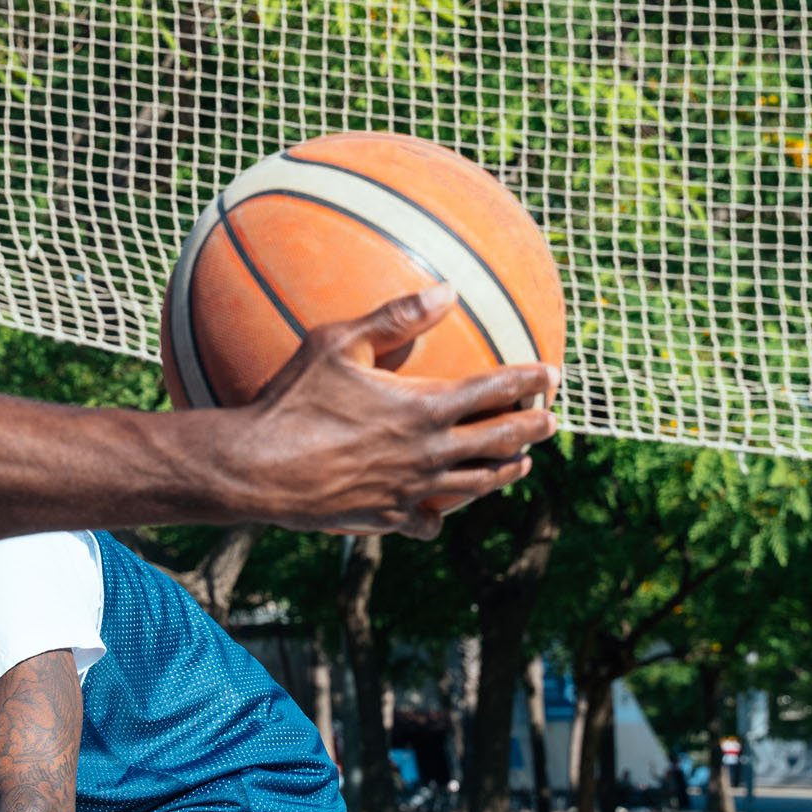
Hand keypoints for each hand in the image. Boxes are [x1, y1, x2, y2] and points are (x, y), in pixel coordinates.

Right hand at [225, 285, 557, 538]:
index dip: (530, 381)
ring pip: (476, 485)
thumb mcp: (336, 343)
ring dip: (504, 473)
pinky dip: (439, 516)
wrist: (259, 468)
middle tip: (551, 422)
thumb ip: (394, 317)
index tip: (552, 375)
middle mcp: (429, 453)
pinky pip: (427, 522)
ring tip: (518, 466)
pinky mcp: (387, 517)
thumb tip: (447, 289)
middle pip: (500, 443)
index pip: (496, 391)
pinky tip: (439, 513)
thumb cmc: (292, 400)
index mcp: (425, 407)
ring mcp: (412, 490)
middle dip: (533, 430)